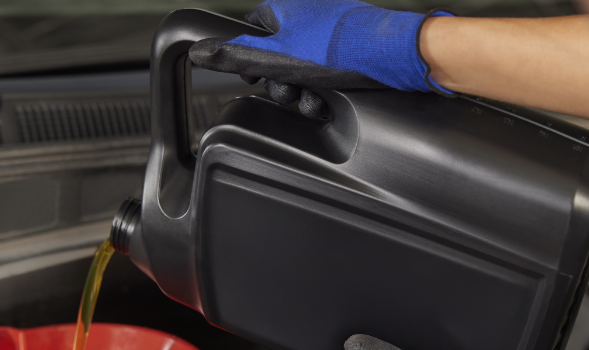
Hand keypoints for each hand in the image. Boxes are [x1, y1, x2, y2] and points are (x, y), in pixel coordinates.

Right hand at [189, 0, 453, 118]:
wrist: (390, 54)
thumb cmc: (336, 50)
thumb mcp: (275, 58)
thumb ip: (234, 57)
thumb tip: (198, 50)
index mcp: (282, 10)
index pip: (251, 32)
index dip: (250, 60)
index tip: (256, 78)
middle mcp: (305, 15)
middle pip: (277, 55)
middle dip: (281, 82)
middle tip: (291, 93)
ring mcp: (329, 30)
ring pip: (303, 67)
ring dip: (304, 91)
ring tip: (315, 100)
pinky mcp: (350, 47)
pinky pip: (327, 69)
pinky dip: (326, 88)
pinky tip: (331, 99)